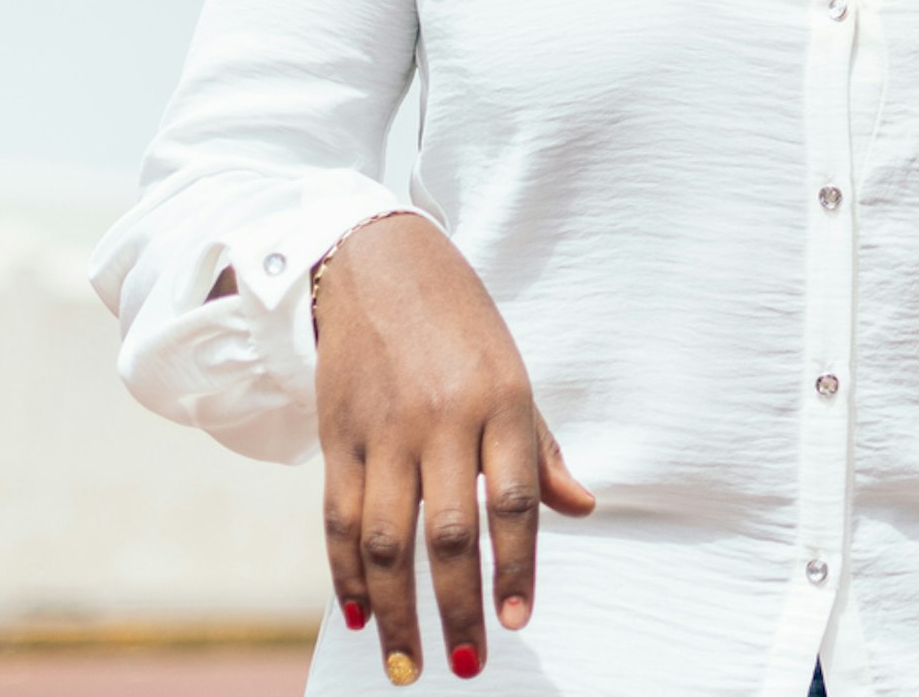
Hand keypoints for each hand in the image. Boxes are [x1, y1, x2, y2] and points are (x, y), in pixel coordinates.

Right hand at [313, 214, 597, 683]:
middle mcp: (441, 419)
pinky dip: (346, 574)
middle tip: (470, 664)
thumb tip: (581, 508)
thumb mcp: (514, 372)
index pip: (513, 502)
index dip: (516, 567)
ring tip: (409, 664)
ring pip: (384, 538)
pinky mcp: (337, 437)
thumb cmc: (461, 324)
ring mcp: (383, 430)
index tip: (519, 621)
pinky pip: (337, 519)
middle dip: (456, 607)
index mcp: (502, 401)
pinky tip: (361, 614)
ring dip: (397, 610)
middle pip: (447, 533)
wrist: (378, 262)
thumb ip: (540, 448)